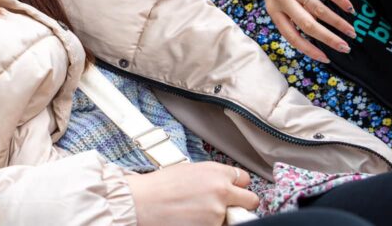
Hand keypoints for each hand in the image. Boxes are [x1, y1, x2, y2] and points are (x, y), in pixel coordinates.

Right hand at [126, 162, 259, 225]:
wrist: (141, 203)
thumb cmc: (159, 186)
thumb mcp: (189, 170)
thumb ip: (212, 177)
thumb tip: (225, 185)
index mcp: (216, 171)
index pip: (244, 179)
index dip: (236, 187)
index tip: (231, 192)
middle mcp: (222, 190)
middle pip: (251, 200)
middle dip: (241, 205)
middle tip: (226, 208)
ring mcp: (217, 213)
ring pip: (233, 218)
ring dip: (221, 218)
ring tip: (197, 215)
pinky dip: (209, 225)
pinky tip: (193, 221)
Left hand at [236, 0, 355, 62]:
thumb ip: (290, 14)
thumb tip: (313, 32)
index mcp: (274, 10)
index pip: (292, 36)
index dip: (309, 50)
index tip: (326, 58)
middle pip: (309, 26)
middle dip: (329, 39)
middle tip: (346, 48)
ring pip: (320, 9)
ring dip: (338, 23)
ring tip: (352, 32)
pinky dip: (340, 0)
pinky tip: (350, 9)